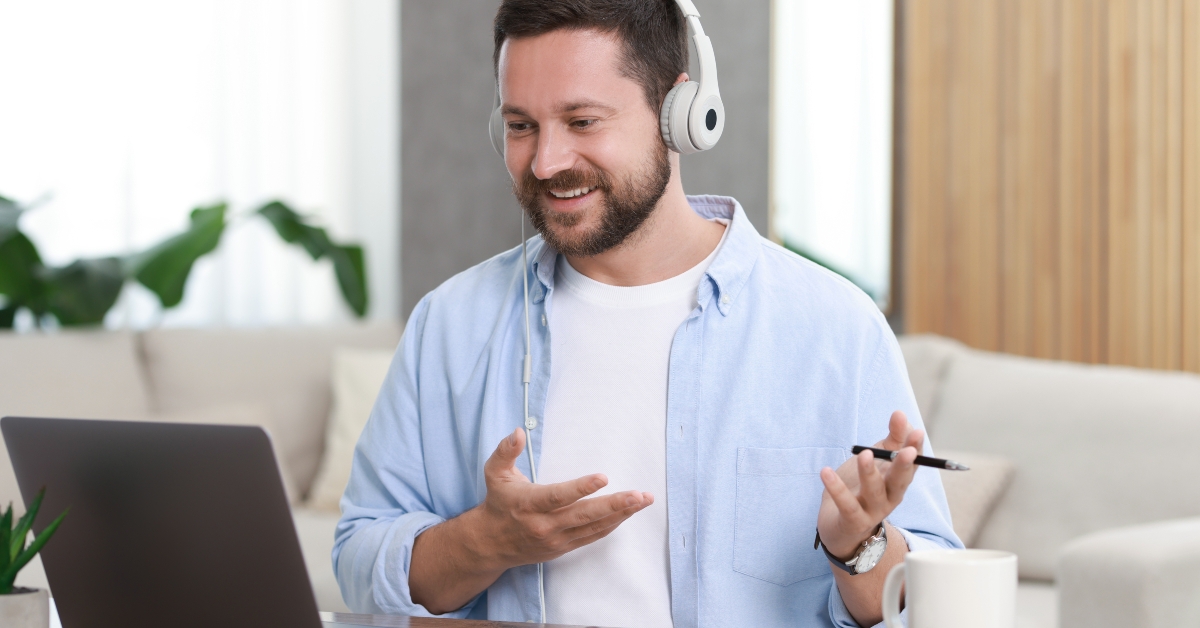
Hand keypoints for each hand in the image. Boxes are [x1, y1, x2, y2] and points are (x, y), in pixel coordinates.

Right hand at [469, 428, 652, 569]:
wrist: (490, 544)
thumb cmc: (498, 502)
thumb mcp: (494, 473)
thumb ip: (505, 451)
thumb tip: (519, 431)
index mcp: (529, 504)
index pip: (558, 496)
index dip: (581, 488)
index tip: (603, 477)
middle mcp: (544, 525)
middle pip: (583, 515)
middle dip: (614, 505)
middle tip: (638, 495)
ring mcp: (556, 539)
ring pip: (593, 528)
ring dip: (621, 514)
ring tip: (643, 501)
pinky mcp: (563, 547)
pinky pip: (592, 536)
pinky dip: (611, 525)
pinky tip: (627, 513)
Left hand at [816, 411, 923, 558]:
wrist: (840, 525)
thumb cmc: (862, 488)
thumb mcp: (877, 461)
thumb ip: (891, 439)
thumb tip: (901, 415)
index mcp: (897, 481)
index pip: (912, 465)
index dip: (916, 450)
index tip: (917, 432)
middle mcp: (890, 497)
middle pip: (900, 481)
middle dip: (904, 466)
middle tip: (906, 451)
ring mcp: (872, 510)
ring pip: (874, 492)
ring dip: (870, 473)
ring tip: (863, 454)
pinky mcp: (852, 520)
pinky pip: (845, 504)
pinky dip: (836, 488)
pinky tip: (825, 471)